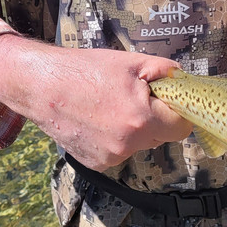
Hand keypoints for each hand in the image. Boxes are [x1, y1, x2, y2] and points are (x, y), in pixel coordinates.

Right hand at [0, 33, 191, 170]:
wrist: (41, 86)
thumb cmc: (86, 69)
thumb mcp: (132, 62)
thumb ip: (166, 72)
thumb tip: (186, 83)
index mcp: (141, 119)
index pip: (182, 127)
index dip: (179, 111)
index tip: (168, 100)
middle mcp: (127, 145)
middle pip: (162, 136)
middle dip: (156, 118)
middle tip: (136, 97)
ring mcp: (110, 158)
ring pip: (141, 144)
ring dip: (135, 128)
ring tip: (111, 106)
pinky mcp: (96, 164)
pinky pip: (120, 151)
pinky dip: (116, 137)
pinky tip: (98, 119)